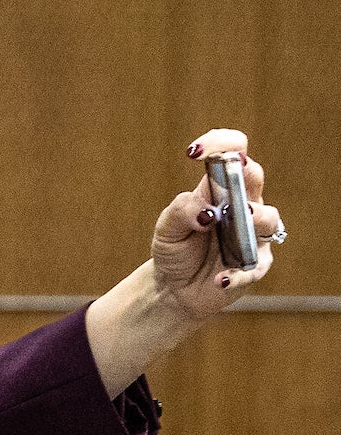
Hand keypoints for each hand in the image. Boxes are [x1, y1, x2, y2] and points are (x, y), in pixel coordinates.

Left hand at [86, 130, 279, 393]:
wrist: (174, 289)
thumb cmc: (175, 250)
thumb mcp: (166, 229)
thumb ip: (182, 212)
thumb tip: (207, 211)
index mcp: (222, 190)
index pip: (233, 155)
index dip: (222, 144)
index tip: (196, 150)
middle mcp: (244, 206)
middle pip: (255, 178)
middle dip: (244, 173)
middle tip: (231, 173)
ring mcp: (254, 235)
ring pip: (268, 218)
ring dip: (253, 218)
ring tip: (236, 221)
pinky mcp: (256, 265)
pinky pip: (256, 267)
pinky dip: (238, 274)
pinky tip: (219, 280)